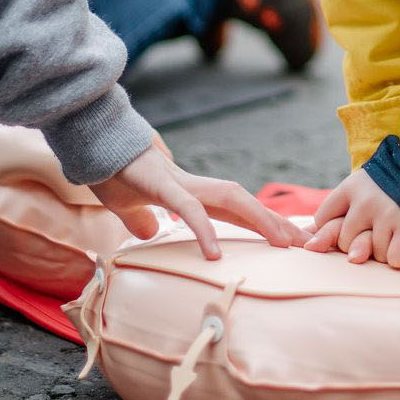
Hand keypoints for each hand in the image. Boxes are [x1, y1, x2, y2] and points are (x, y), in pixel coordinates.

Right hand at [89, 147, 309, 260]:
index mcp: (192, 195)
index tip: (291, 243)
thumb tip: (153, 232)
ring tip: (282, 245)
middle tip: (306, 246)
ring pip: (231, 199)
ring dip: (259, 221)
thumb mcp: (129, 208)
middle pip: (245, 204)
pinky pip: (188, 209)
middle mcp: (194, 186)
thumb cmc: (112, 174)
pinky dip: (204, 230)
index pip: (237, 211)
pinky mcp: (161, 185)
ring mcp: (181, 183)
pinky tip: (214, 255)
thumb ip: (145, 221)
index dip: (264, 226)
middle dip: (276, 224)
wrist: (93, 144)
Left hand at [305, 168, 399, 267]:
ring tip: (396, 231)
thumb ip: (335, 217)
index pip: (323, 219)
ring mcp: (388, 214)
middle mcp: (366, 201)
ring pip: (372, 254)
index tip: (351, 224)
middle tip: (377, 228)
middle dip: (358, 243)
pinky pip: (395, 260)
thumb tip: (308, 246)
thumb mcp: (361, 191)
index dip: (333, 229)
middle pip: (344, 243)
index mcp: (351, 187)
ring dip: (384, 250)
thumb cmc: (391, 188)